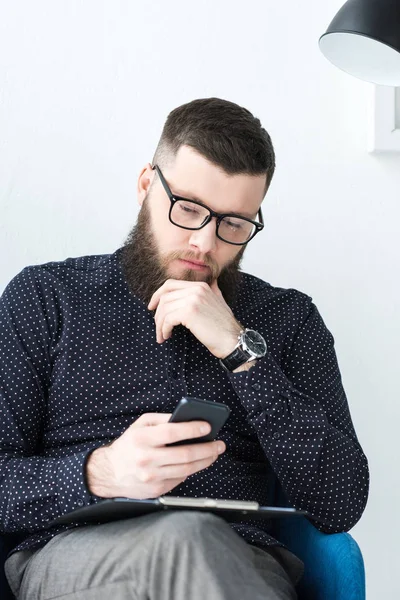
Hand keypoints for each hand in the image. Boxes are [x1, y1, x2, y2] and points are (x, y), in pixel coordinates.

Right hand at [86, 413, 225, 498]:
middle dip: (207, 449)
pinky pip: (180, 479)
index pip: (172, 433)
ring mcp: (152, 477)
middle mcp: (146, 459)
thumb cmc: (129, 444)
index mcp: (141, 439)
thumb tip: (187, 418)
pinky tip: (198, 463)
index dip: (192, 429)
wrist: (109, 473)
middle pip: (184, 454)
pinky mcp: (157, 490)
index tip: (208, 427)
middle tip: (219, 444)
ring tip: (214, 453)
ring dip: (205, 461)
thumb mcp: (141, 425)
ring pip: (187, 469)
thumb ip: (162, 419)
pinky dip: (192, 470)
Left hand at [147, 279, 242, 357]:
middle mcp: (197, 289)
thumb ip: (213, 289)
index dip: (158, 295)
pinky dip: (163, 329)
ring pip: (164, 309)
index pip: (170, 284)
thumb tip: (213, 280)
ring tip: (162, 334)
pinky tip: (166, 336)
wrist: (232, 340)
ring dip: (159, 324)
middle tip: (157, 326)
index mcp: (201, 286)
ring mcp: (193, 299)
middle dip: (158, 313)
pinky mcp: (189, 312)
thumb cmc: (224, 326)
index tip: (152, 307)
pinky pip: (167, 319)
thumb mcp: (220, 302)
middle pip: (165, 297)